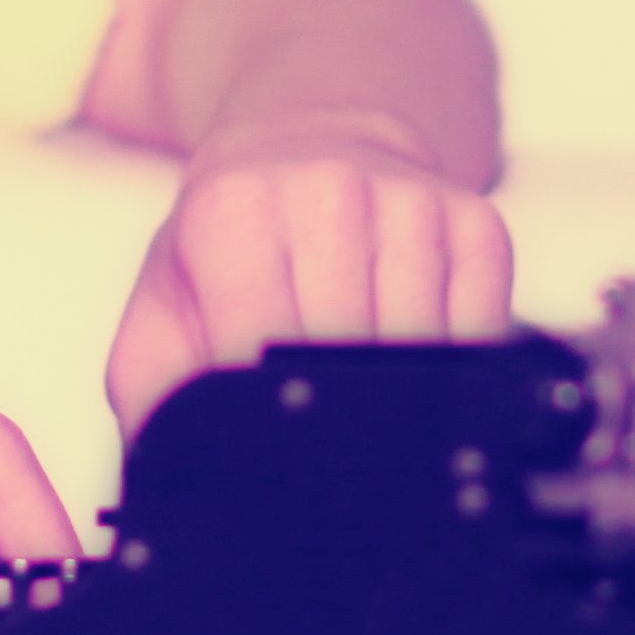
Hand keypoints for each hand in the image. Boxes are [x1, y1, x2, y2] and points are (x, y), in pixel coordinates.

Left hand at [103, 112, 517, 440]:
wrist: (302, 152)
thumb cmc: (227, 251)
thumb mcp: (162, 317)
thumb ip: (153, 402)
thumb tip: (174, 483)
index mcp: (234, 212)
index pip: (262, 344)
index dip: (266, 410)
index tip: (267, 438)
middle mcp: (327, 191)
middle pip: (347, 351)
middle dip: (332, 410)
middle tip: (317, 427)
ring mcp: (411, 201)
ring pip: (420, 346)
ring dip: (394, 391)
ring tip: (358, 388)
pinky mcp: (477, 220)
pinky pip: (481, 328)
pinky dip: (453, 364)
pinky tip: (412, 359)